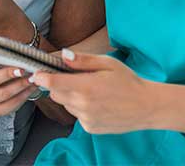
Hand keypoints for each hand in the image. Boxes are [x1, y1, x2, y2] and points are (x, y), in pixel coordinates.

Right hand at [0, 52, 38, 116]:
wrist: (15, 81)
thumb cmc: (7, 65)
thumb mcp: (2, 56)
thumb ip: (0, 50)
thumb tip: (4, 45)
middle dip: (8, 74)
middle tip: (22, 70)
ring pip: (3, 94)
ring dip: (20, 86)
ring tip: (32, 78)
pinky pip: (10, 106)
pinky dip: (23, 96)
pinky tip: (32, 87)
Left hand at [30, 50, 157, 133]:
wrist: (147, 107)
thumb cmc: (128, 81)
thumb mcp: (107, 63)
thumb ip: (82, 60)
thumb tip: (62, 55)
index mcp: (86, 87)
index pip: (52, 83)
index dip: (41, 77)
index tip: (37, 72)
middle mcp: (83, 106)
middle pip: (55, 94)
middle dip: (58, 84)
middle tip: (74, 77)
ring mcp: (86, 119)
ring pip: (66, 104)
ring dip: (71, 96)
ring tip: (91, 90)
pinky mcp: (90, 128)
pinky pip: (76, 115)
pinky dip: (81, 108)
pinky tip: (97, 102)